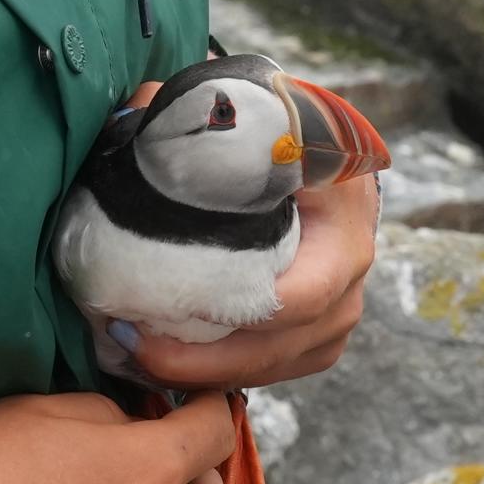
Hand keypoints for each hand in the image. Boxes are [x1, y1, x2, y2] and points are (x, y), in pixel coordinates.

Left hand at [111, 81, 378, 389]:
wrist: (316, 157)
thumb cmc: (282, 135)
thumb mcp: (255, 115)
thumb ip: (199, 112)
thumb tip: (137, 109)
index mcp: (345, 225)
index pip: (302, 294)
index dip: (233, 313)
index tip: (164, 306)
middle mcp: (352, 278)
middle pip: (280, 345)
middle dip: (202, 360)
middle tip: (131, 344)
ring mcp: (339, 313)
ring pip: (273, 367)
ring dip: (204, 373)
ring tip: (135, 356)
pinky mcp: (317, 338)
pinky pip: (270, 372)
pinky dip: (218, 374)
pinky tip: (164, 362)